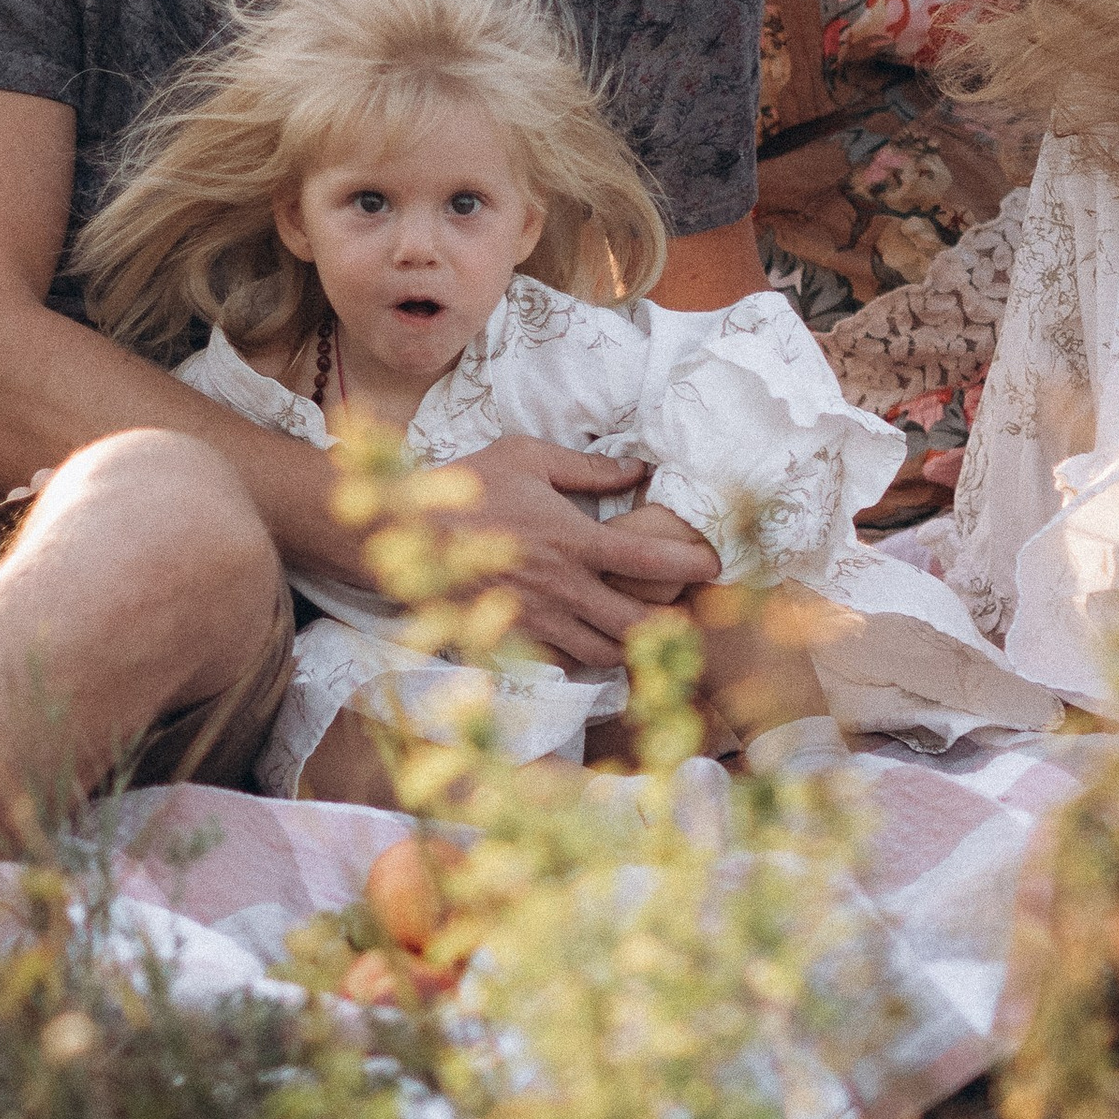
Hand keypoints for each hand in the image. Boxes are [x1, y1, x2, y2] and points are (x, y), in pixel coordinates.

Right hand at [406, 438, 715, 671]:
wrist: (404, 533)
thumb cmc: (468, 487)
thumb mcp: (527, 457)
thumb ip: (587, 468)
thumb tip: (637, 468)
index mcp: (571, 540)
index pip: (648, 558)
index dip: (689, 564)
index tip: (715, 564)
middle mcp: (562, 587)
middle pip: (637, 623)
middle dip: (670, 624)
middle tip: (688, 614)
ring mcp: (538, 619)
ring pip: (605, 652)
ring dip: (634, 646)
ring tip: (650, 634)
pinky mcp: (514, 638)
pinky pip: (565, 661)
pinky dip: (589, 658)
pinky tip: (598, 644)